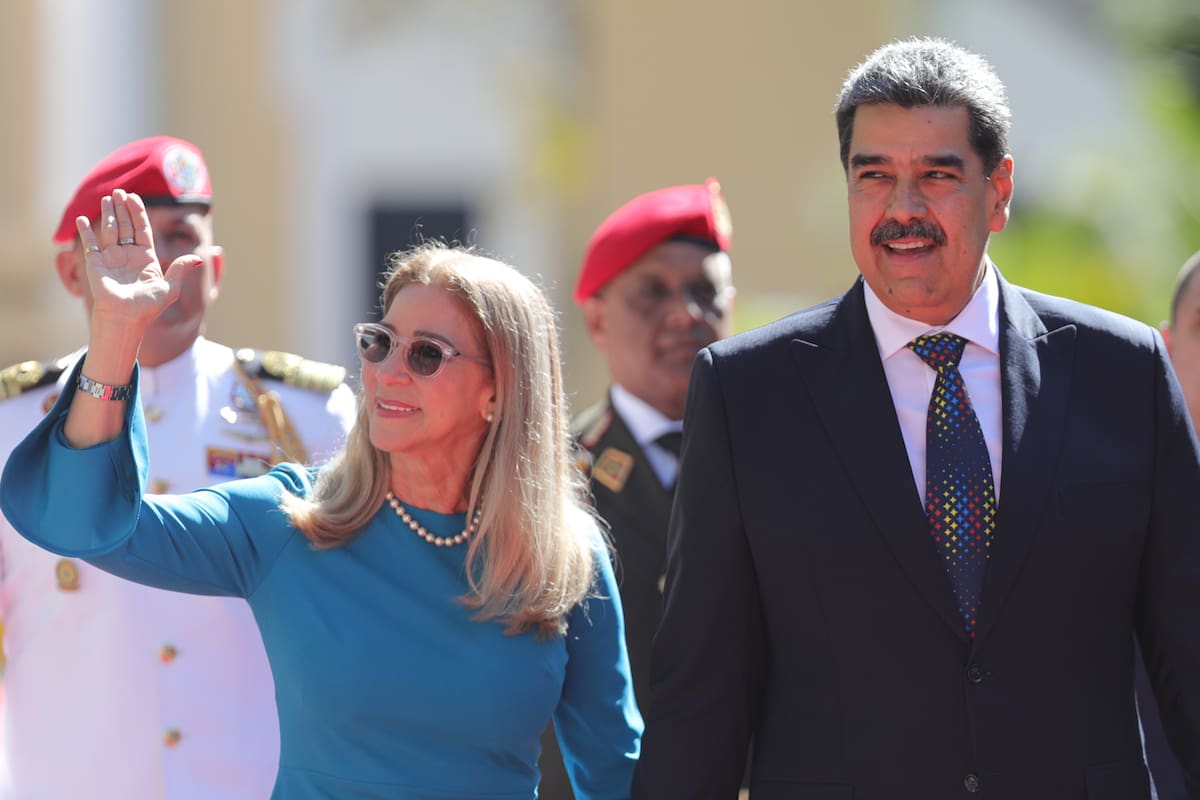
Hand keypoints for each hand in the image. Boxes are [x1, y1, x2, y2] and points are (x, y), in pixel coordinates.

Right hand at [75, 189, 201, 330]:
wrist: (126, 319)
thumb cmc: (148, 307)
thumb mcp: (170, 287)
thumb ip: (181, 269)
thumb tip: (199, 258)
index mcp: (146, 258)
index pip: (142, 230)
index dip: (139, 213)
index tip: (135, 197)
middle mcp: (128, 255)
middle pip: (125, 226)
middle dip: (123, 208)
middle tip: (120, 191)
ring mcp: (111, 258)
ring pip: (109, 230)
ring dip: (108, 214)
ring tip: (107, 198)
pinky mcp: (96, 264)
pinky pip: (90, 243)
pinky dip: (85, 231)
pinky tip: (83, 219)